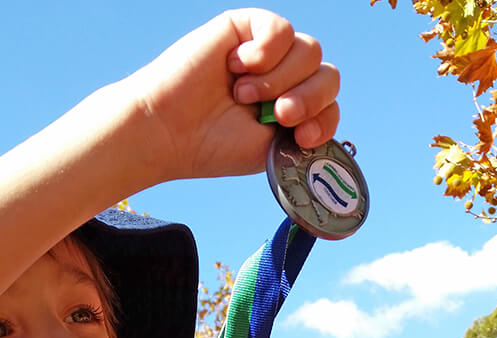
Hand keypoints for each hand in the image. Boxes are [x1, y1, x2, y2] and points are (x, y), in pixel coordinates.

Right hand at [128, 9, 339, 181]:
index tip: (302, 136)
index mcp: (287, 110)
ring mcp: (265, 54)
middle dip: (308, 98)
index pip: (329, 103)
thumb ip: (302, 134)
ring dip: (279, 79)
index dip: (324, 117)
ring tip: (242, 94)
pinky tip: (238, 66)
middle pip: (328, 75)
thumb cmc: (209, 146)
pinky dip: (266, 51)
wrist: (167, 131)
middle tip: (276, 114)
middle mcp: (281, 79)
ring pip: (309, 52)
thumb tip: (327, 119)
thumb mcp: (268, 151)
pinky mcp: (245, 28)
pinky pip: (281, 29)